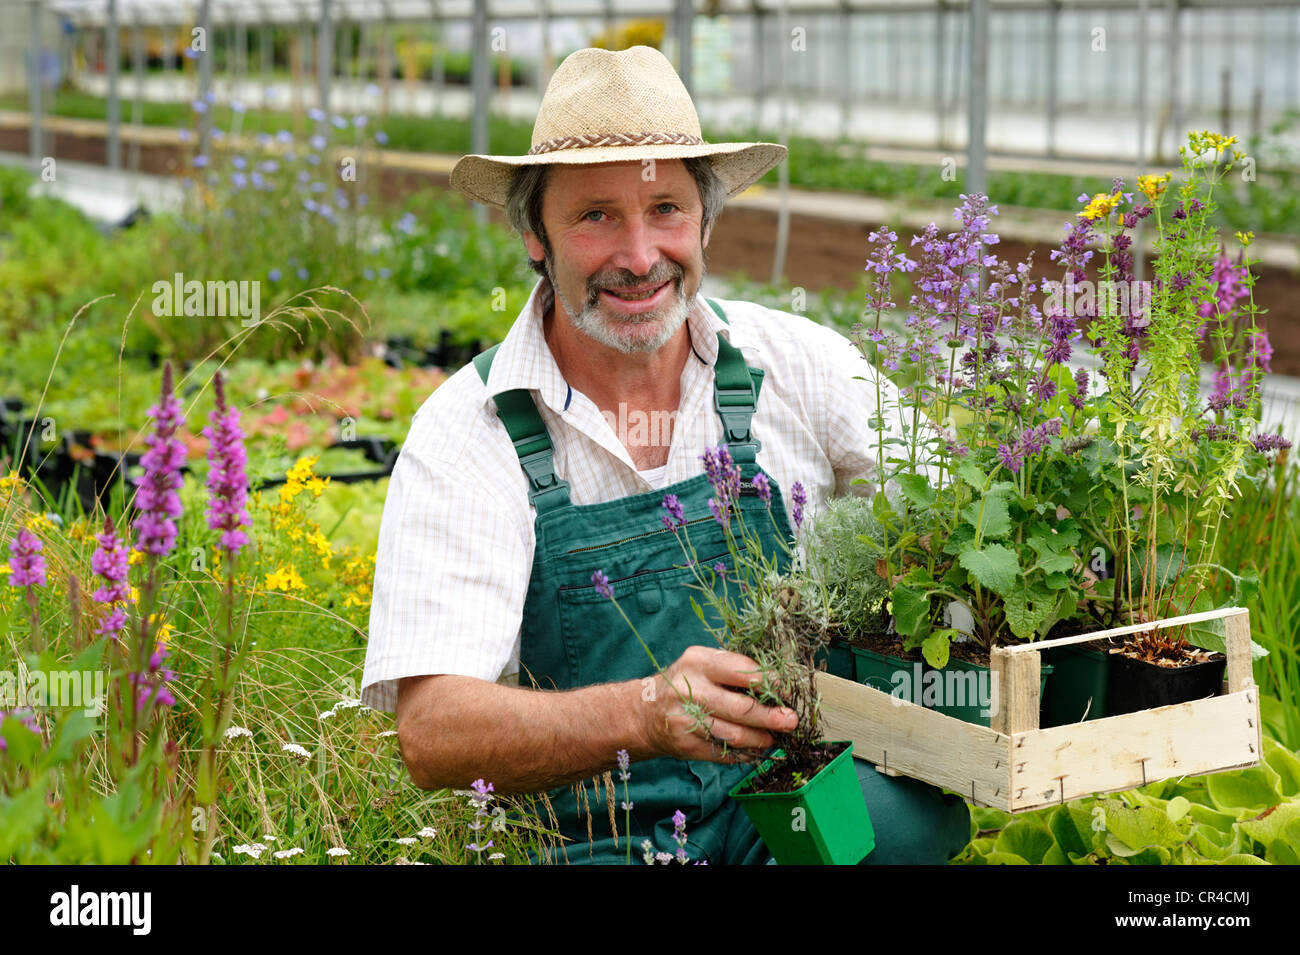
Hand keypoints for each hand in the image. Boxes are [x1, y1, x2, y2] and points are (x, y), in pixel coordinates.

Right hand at [640, 646, 797, 763]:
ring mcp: (686, 720)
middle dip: (771, 717)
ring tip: (773, 738)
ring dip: (760, 739)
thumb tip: (778, 686)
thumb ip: (734, 670)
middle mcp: (690, 690)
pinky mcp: (686, 745)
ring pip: (734, 735)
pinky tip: (755, 750)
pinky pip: (724, 753)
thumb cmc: (686, 682)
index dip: (769, 682)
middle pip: (740, 708)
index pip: (741, 671)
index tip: (787, 690)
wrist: (646, 711)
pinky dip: (745, 754)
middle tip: (791, 721)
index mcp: (698, 662)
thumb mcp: (703, 663)